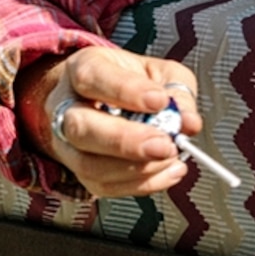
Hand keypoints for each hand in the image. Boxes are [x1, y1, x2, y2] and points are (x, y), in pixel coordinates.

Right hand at [19, 44, 204, 200]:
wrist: (103, 100)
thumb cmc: (131, 83)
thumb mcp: (160, 73)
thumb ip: (177, 93)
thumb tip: (188, 123)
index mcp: (82, 69)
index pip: (91, 78)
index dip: (125, 91)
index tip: (160, 100)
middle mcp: (66, 106)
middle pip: (80, 128)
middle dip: (125, 141)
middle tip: (164, 145)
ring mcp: (67, 143)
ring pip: (88, 164)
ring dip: (136, 169)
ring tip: (170, 159)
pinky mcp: (79, 171)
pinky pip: (103, 186)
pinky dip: (140, 184)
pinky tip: (166, 172)